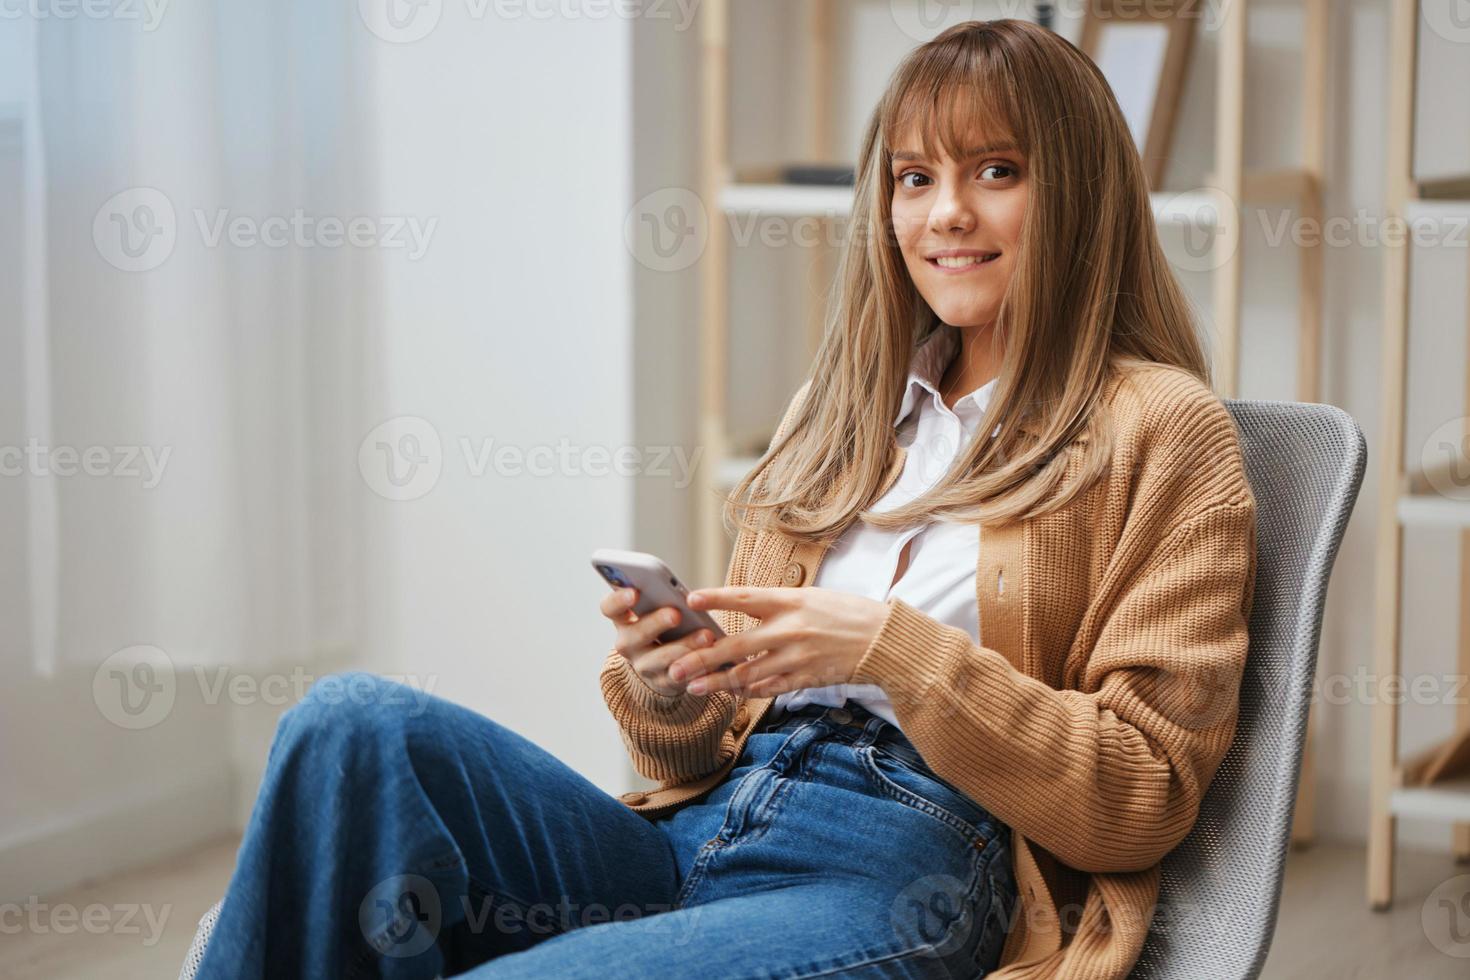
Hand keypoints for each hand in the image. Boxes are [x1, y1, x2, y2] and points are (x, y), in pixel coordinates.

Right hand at [600, 587, 717, 697]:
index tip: (635, 592)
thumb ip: (662, 596)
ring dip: (684, 647)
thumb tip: (677, 589)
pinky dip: (697, 667)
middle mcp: (627, 643)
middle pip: (634, 635)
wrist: (667, 659)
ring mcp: (642, 665)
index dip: (619, 600)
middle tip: (676, 614)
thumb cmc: (665, 620)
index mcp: (623, 619)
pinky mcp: (663, 681)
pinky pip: (679, 676)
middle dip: (656, 623)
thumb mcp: (658, 607)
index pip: (610, 608)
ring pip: (659, 659)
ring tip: (707, 636)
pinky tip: (713, 658)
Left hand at [673, 586, 889, 697]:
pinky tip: (729, 692)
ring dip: (717, 682)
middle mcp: (791, 629)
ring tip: (693, 687)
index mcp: (791, 601)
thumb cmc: (844, 613)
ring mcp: (797, 657)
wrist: (881, 640)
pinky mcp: (805, 678)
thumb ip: (776, 605)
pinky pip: (769, 688)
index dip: (716, 598)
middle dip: (702, 659)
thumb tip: (740, 609)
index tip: (690, 599)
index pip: (746, 597)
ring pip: (747, 674)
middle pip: (737, 645)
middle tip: (675, 667)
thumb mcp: (810, 597)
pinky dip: (747, 691)